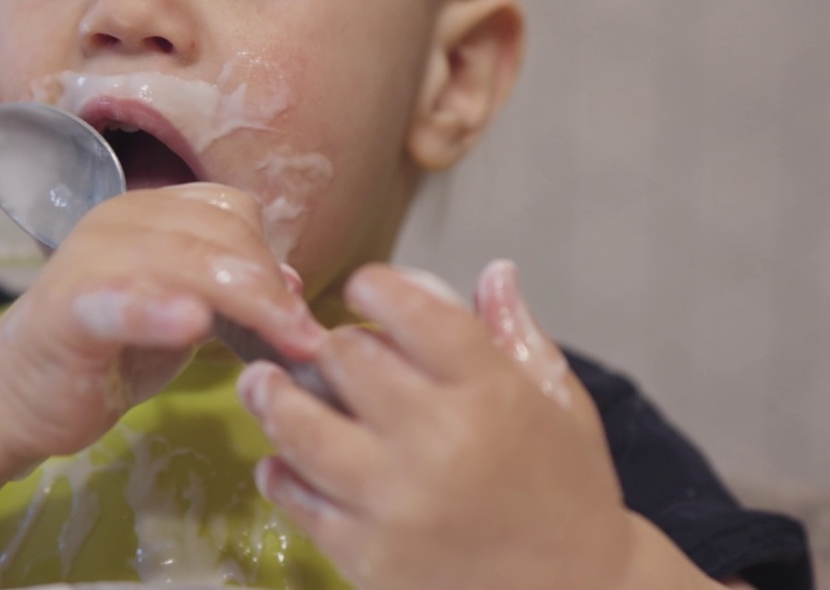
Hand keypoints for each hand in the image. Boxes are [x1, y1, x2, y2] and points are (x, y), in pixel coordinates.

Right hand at [0, 183, 325, 462]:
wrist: (19, 394)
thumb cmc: (107, 349)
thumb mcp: (181, 312)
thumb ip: (229, 293)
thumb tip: (292, 284)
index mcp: (151, 213)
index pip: (231, 213)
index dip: (272, 259)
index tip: (302, 315)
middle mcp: (120, 221)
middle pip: (217, 235)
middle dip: (271, 289)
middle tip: (310, 341)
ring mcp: (90, 262)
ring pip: (183, 261)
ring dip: (242, 301)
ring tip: (283, 342)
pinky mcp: (66, 312)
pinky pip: (117, 301)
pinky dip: (156, 308)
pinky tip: (191, 323)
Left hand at [237, 261, 637, 589]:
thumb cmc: (567, 489)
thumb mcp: (561, 403)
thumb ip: (517, 335)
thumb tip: (494, 270)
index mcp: (491, 393)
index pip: (415, 312)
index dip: (377, 286)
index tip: (363, 286)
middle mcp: (438, 441)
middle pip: (347, 360)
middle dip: (330, 344)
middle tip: (323, 347)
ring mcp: (396, 503)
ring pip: (303, 429)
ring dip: (275, 398)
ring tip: (262, 381)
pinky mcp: (370, 558)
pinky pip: (301, 502)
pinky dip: (282, 475)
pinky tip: (280, 459)